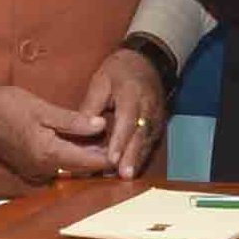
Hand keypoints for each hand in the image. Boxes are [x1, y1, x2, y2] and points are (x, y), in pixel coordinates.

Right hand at [0, 79, 121, 186]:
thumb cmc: (8, 105)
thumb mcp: (44, 109)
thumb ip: (74, 121)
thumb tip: (101, 125)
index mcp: (47, 154)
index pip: (86, 162)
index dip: (106, 158)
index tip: (123, 151)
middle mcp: (40, 170)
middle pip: (78, 169)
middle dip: (97, 159)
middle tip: (117, 144)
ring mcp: (32, 171)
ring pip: (67, 169)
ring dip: (83, 158)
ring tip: (102, 142)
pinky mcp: (27, 168)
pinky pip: (55, 167)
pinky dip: (68, 158)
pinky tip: (78, 143)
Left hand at [78, 46, 170, 176]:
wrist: (147, 61)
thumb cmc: (119, 71)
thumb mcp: (101, 81)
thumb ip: (92, 105)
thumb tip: (80, 129)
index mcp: (132, 94)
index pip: (127, 120)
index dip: (120, 141)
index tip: (111, 158)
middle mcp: (148, 107)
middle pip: (141, 135)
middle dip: (132, 156)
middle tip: (123, 175)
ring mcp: (156, 117)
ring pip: (147, 141)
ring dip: (138, 160)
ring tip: (127, 176)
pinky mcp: (158, 124)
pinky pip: (150, 142)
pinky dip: (141, 156)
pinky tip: (132, 169)